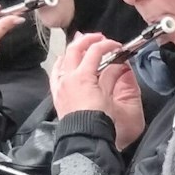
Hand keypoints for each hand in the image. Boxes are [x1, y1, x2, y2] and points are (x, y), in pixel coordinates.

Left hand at [53, 33, 145, 149]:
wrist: (84, 136)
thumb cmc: (98, 120)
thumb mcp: (108, 96)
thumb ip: (111, 77)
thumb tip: (118, 65)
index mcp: (83, 75)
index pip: (95, 51)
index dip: (107, 45)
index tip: (115, 45)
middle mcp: (68, 76)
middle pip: (75, 48)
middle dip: (88, 40)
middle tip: (98, 38)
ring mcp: (60, 83)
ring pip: (63, 58)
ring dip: (73, 49)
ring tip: (81, 47)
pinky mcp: (56, 92)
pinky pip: (56, 71)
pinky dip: (62, 63)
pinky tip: (65, 63)